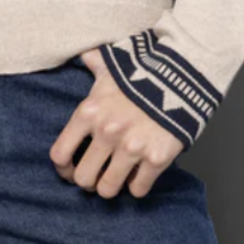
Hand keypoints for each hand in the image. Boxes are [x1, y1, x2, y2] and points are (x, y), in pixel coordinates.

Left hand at [50, 47, 184, 197]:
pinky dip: (137, 186)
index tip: (71, 170)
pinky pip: (138, 189)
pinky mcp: (156, 158)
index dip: (63, 169)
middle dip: (88, 182)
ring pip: (108, 190)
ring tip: (117, 177)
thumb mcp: (112, 65)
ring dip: (111, 187)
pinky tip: (139, 174)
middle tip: (97, 176)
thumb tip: (85, 53)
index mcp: (89, 112)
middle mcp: (107, 132)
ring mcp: (132, 147)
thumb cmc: (144, 72)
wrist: (184, 77)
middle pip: (83, 179)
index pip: (60, 154)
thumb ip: (94, 62)